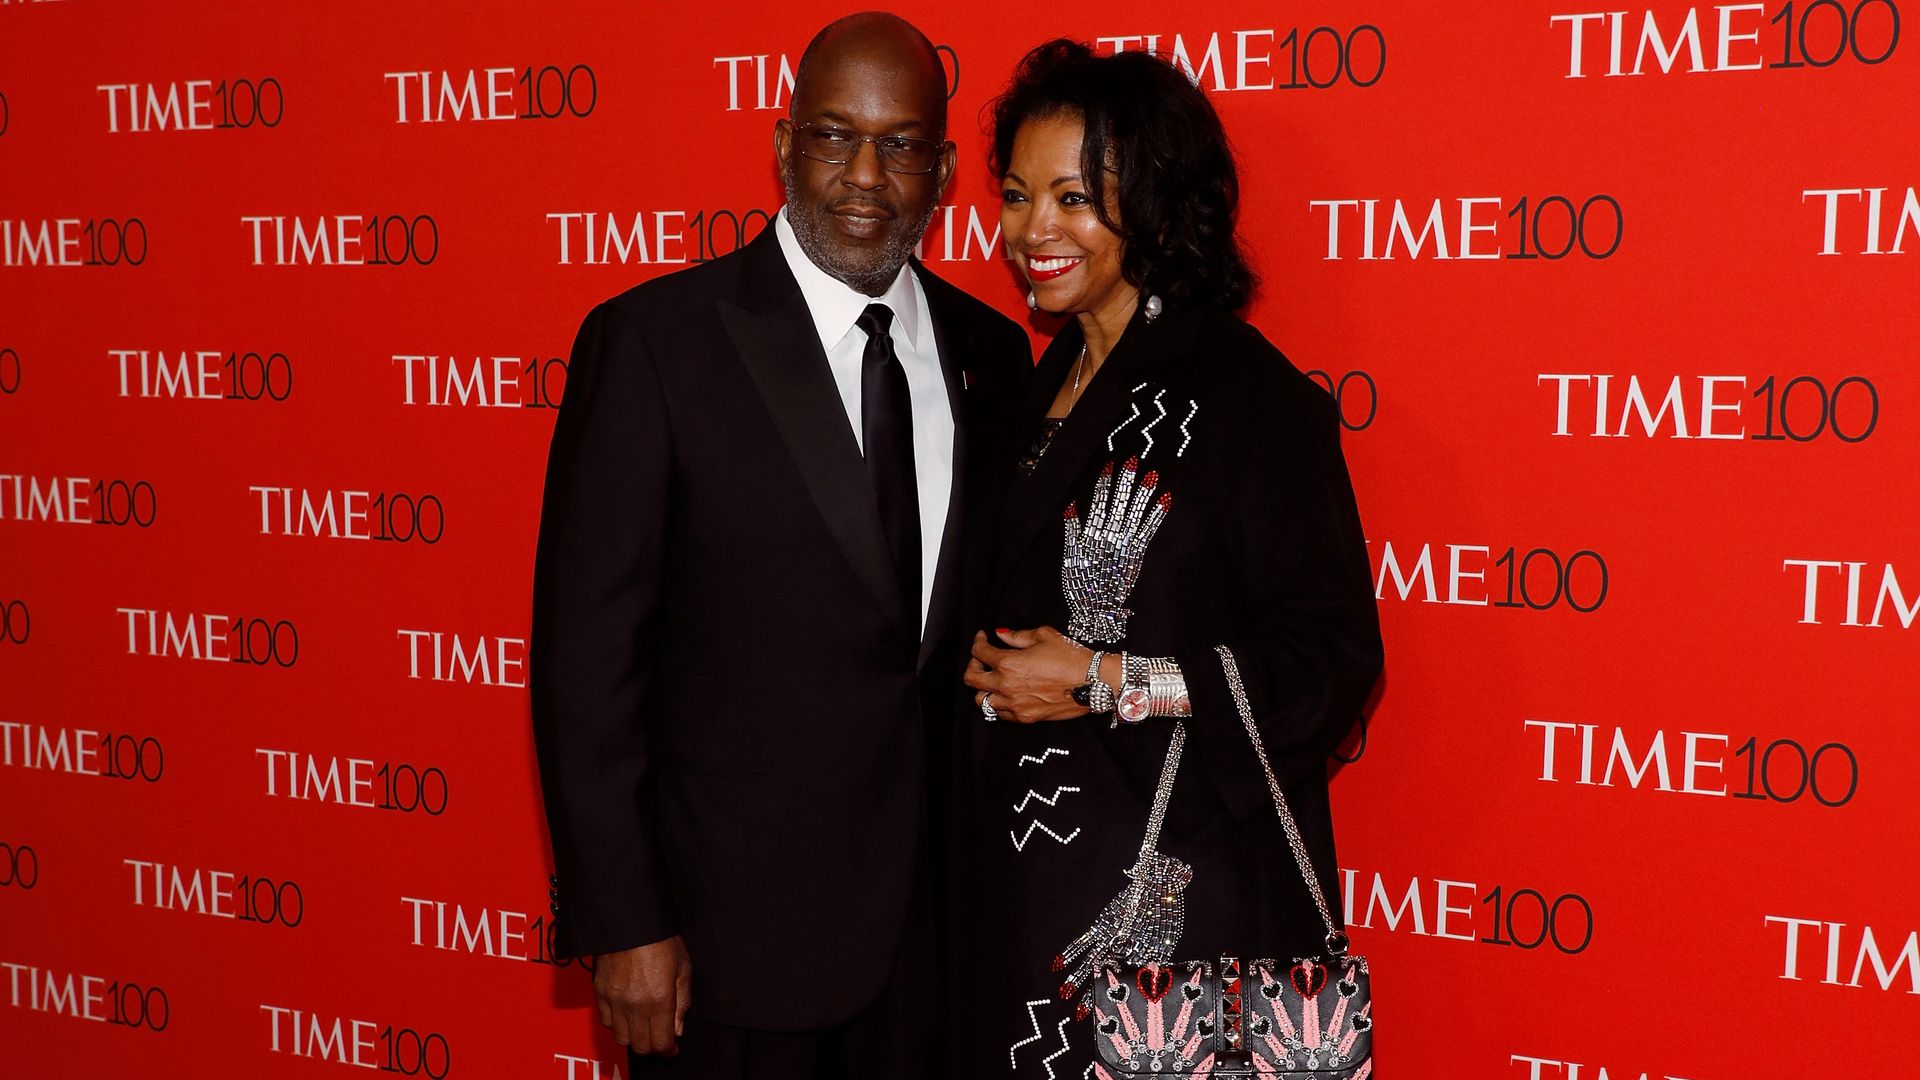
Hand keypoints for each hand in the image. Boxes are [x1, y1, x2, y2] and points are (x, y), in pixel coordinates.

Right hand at [594, 935, 692, 1056]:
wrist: (629, 920)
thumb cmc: (659, 939)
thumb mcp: (683, 968)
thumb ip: (682, 1002)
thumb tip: (677, 1028)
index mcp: (659, 999)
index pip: (661, 1043)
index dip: (668, 1050)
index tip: (672, 1048)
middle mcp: (635, 1004)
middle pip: (640, 1046)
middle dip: (652, 1046)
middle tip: (659, 1037)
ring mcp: (614, 1000)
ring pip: (621, 1038)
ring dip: (634, 1037)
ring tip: (643, 1026)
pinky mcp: (599, 993)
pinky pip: (606, 1022)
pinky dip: (617, 1024)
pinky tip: (627, 1014)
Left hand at [964, 626, 1098, 723]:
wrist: (1094, 682)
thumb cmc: (1072, 657)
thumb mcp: (1044, 636)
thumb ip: (1017, 636)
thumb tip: (1000, 635)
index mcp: (1009, 663)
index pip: (979, 652)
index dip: (978, 641)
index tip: (983, 637)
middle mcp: (1007, 686)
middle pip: (971, 679)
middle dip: (973, 665)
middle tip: (982, 659)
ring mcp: (1015, 705)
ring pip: (982, 700)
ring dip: (984, 688)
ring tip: (994, 679)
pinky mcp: (1025, 718)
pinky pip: (1000, 714)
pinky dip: (998, 703)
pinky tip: (1007, 693)